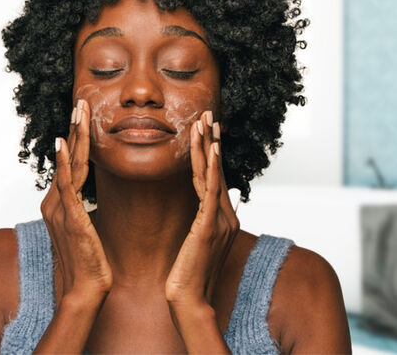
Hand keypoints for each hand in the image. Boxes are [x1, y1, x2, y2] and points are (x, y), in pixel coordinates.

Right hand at [40, 99, 112, 304]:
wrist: (85, 287)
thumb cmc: (87, 258)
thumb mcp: (85, 224)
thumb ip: (83, 206)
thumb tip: (90, 194)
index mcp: (61, 201)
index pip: (71, 162)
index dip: (77, 138)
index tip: (83, 116)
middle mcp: (56, 200)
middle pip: (68, 157)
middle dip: (75, 128)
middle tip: (81, 102)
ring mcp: (61, 207)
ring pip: (69, 163)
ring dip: (74, 135)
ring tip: (78, 111)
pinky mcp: (69, 216)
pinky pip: (66, 185)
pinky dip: (65, 163)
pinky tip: (64, 144)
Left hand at [165, 110, 239, 309]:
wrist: (189, 299)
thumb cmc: (189, 272)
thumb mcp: (199, 240)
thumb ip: (206, 219)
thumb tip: (214, 200)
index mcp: (221, 216)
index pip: (216, 176)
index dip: (211, 150)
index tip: (207, 128)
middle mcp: (225, 214)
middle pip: (217, 169)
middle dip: (212, 140)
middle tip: (208, 113)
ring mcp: (219, 219)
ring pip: (212, 175)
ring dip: (208, 146)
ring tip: (205, 121)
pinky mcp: (209, 226)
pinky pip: (211, 191)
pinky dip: (212, 169)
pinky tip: (211, 150)